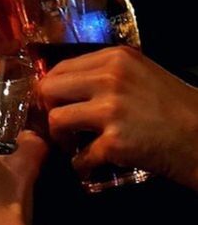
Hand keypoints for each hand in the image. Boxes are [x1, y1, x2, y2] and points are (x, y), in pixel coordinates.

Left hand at [39, 46, 197, 190]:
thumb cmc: (175, 107)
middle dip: (48, 110)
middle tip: (59, 125)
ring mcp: (111, 110)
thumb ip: (105, 73)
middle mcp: (110, 79)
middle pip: (49, 90)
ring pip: (56, 120)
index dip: (51, 90)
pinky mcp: (115, 142)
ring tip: (72, 145)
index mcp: (115, 59)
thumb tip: (64, 85)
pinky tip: (90, 164)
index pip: (60, 69)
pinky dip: (82, 165)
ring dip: (60, 138)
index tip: (54, 104)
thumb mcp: (141, 73)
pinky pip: (79, 156)